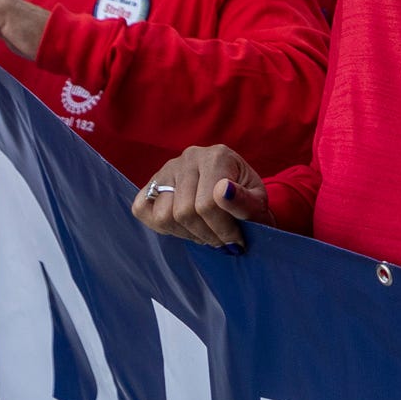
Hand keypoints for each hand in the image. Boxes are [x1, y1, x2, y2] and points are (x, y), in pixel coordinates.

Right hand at [130, 144, 268, 249]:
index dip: (222, 230)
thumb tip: (224, 191)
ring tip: (205, 233)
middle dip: (207, 235)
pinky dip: (160, 226)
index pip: (209, 203)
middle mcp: (189, 157)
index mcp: (217, 156)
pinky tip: (183, 227)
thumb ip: (245, 201)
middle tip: (221, 243)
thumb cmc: (247, 198)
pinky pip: (142, 209)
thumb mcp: (258, 201)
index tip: (235, 243)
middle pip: (185, 212)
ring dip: (187, 234)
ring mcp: (167, 169)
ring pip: (164, 215)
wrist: (234, 192)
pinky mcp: (152, 183)